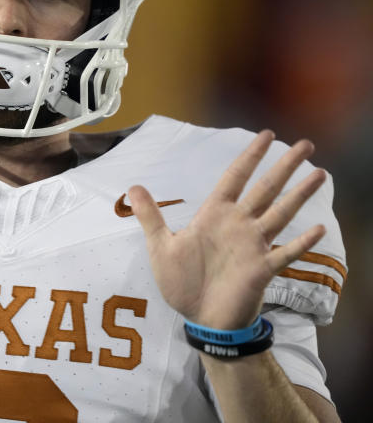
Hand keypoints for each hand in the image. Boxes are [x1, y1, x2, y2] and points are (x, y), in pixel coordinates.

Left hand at [129, 130, 326, 329]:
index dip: (250, 156)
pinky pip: (286, 253)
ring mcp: (253, 246)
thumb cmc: (182, 283)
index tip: (267, 135)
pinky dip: (302, 242)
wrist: (200, 319)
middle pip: (265, 189)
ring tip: (320, 173)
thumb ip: (150, 216)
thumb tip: (132, 185)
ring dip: (300, 195)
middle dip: (284, 166)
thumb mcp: (160, 245)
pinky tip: (318, 228)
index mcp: (215, 215)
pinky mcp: (262, 269)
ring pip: (280, 213)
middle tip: (307, 143)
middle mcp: (238, 225)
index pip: (236, 177)